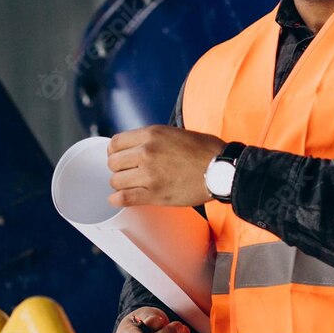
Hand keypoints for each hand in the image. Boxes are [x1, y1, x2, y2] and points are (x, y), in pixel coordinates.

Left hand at [106, 125, 227, 208]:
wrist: (221, 169)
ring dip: (120, 184)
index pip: (115, 143)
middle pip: (113, 163)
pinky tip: (118, 199)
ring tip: (129, 185)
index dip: (114, 152)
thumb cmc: (204, 150)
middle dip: (118, 168)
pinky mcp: (154, 194)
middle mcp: (146, 152)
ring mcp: (148, 174)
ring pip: (116, 181)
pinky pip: (124, 198)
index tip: (120, 157)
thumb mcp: (174, 132)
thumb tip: (136, 147)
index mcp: (151, 134)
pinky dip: (117, 200)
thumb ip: (152, 139)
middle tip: (127, 173)